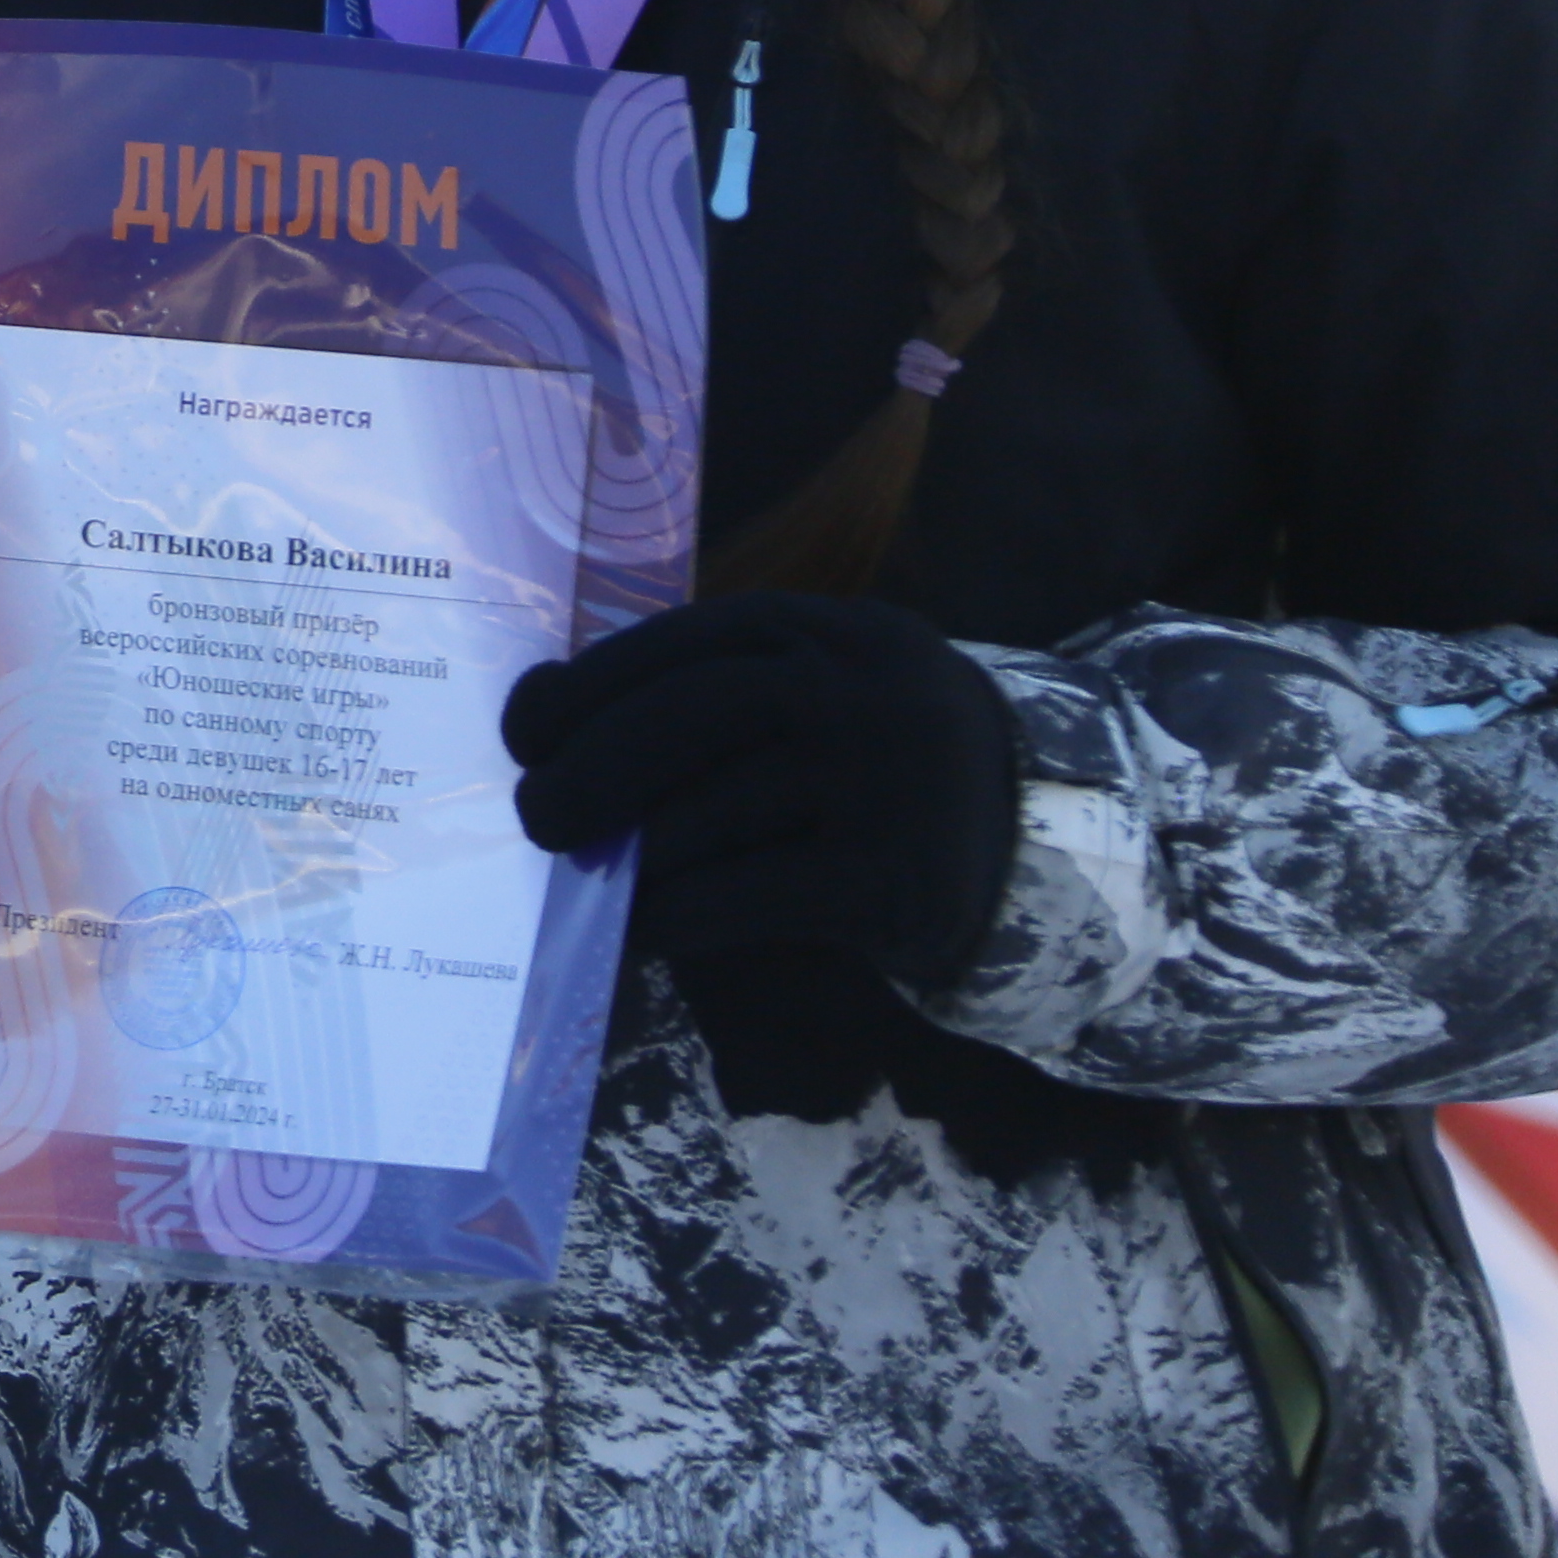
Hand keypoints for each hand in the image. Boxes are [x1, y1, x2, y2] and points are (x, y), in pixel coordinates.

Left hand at [504, 590, 1023, 990]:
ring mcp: (883, 781)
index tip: (525, 734)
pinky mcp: (891, 878)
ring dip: (628, 859)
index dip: (585, 688)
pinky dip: (671, 917)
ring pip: (703, 817)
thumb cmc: (872, 760)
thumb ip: (704, 690)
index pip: (678, 643)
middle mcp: (857, 689)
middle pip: (683, 719)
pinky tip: (642, 929)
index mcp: (823, 629)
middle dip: (589, 772)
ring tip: (597, 877)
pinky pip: (740, 897)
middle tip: (539, 817)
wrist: (1032, 834)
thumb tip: (544, 725)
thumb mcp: (813, 689)